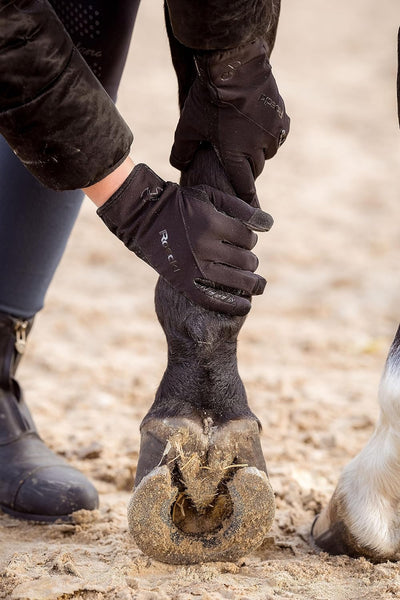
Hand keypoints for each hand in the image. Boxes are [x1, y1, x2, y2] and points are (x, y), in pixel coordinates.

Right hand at [97, 163, 272, 315]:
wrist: (144, 217)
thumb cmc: (182, 204)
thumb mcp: (211, 196)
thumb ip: (242, 208)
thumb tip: (269, 224)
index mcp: (212, 223)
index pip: (248, 238)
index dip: (252, 239)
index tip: (246, 239)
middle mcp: (204, 246)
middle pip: (245, 260)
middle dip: (251, 261)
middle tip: (248, 261)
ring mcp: (193, 266)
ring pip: (234, 281)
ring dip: (251, 284)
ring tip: (258, 286)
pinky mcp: (182, 282)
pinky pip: (211, 299)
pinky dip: (231, 305)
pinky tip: (245, 306)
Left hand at [170, 38, 289, 205]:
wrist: (234, 63)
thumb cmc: (208, 98)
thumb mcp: (187, 126)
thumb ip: (181, 151)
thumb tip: (179, 166)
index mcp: (236, 154)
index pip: (244, 186)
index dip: (245, 199)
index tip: (249, 209)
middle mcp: (258, 147)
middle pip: (255, 169)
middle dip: (246, 170)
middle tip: (236, 165)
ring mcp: (272, 131)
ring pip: (268, 153)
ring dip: (259, 152)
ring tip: (247, 144)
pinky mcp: (281, 115)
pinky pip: (279, 134)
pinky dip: (270, 135)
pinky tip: (261, 128)